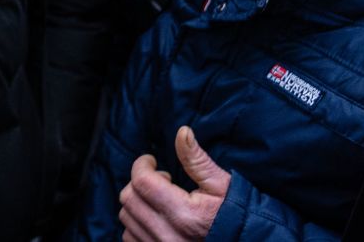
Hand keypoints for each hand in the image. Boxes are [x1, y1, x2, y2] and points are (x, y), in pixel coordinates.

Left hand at [119, 126, 229, 241]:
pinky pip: (130, 237)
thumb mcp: (222, 185)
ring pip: (126, 219)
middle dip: (139, 182)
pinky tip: (156, 217)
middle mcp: (168, 236)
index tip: (151, 161)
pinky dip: (137, 224)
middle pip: (129, 199)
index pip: (142, 182)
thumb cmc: (236, 215)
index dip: (142, 164)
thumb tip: (182, 132)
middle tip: (161, 180)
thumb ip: (197, 160)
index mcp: (185, 215)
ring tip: (160, 200)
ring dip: (138, 203)